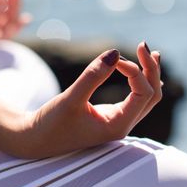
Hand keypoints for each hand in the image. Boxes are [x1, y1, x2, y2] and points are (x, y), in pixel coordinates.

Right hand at [9, 42, 162, 157]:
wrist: (34, 140)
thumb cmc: (50, 124)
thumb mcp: (70, 98)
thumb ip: (93, 76)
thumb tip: (116, 53)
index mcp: (117, 126)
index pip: (143, 94)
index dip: (135, 71)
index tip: (114, 59)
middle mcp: (122, 126)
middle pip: (152, 96)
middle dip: (150, 70)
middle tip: (142, 45)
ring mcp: (118, 122)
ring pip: (146, 98)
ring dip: (149, 74)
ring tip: (149, 52)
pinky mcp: (110, 116)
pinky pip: (135, 99)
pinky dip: (140, 82)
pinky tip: (141, 68)